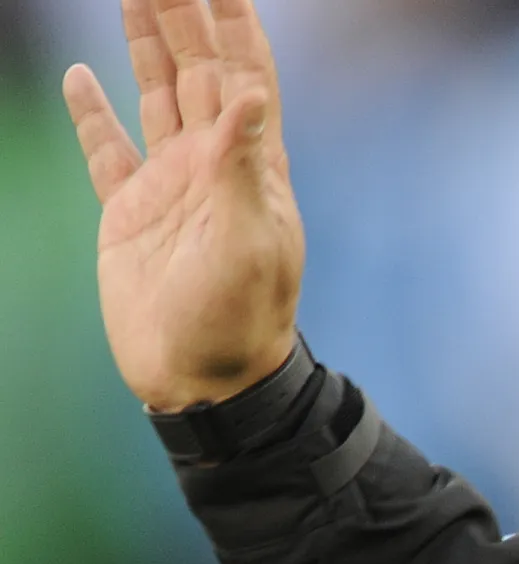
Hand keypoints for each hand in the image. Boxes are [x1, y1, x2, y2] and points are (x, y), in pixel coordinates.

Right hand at [63, 0, 304, 412]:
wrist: (204, 381)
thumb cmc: (239, 320)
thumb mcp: (248, 243)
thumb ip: (243, 167)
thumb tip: (250, 96)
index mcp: (250, 167)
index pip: (244, 73)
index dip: (234, 21)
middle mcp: (213, 166)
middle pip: (197, 69)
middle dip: (183, 13)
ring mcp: (171, 186)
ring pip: (156, 94)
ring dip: (146, 42)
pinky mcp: (130, 214)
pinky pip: (108, 150)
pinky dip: (92, 112)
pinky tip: (79, 76)